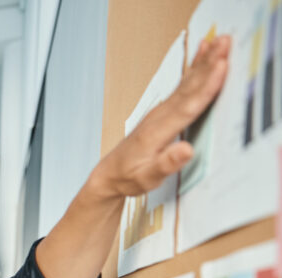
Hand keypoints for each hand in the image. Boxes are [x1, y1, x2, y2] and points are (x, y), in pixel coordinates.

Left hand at [91, 35, 229, 198]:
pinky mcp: (163, 110)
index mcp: (158, 131)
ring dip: (204, 61)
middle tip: (226, 42)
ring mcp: (160, 111)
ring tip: (220, 41)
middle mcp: (159, 116)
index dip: (206, 86)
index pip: (188, 106)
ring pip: (187, 82)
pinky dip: (194, 68)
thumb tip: (186, 150)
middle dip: (209, 64)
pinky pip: (183, 85)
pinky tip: (202, 54)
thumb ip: (167, 163)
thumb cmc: (129, 177)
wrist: (110, 174)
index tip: (221, 67)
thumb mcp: (147, 178)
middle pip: (189, 87)